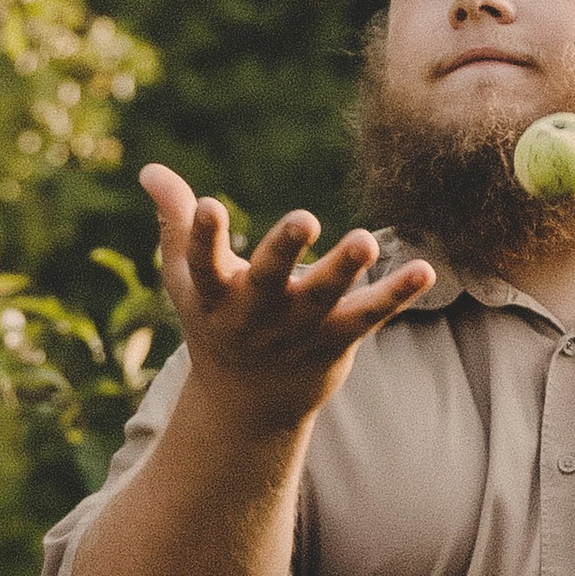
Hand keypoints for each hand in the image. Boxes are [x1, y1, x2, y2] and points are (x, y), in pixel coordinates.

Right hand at [144, 162, 432, 432]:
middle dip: (284, 251)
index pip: (203, 264)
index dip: (204, 237)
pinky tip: (425, 270)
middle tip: (304, 218)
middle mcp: (255, 314)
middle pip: (268, 281)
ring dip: (344, 268)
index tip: (208, 206)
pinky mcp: (336, 339)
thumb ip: (175, 221)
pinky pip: (368, 315)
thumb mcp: (189, 279)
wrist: (250, 404)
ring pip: (323, 297)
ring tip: (366, 239)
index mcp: (214, 295)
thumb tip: (149, 170)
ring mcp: (298, 329)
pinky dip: (397, 295)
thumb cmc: (217, 322)